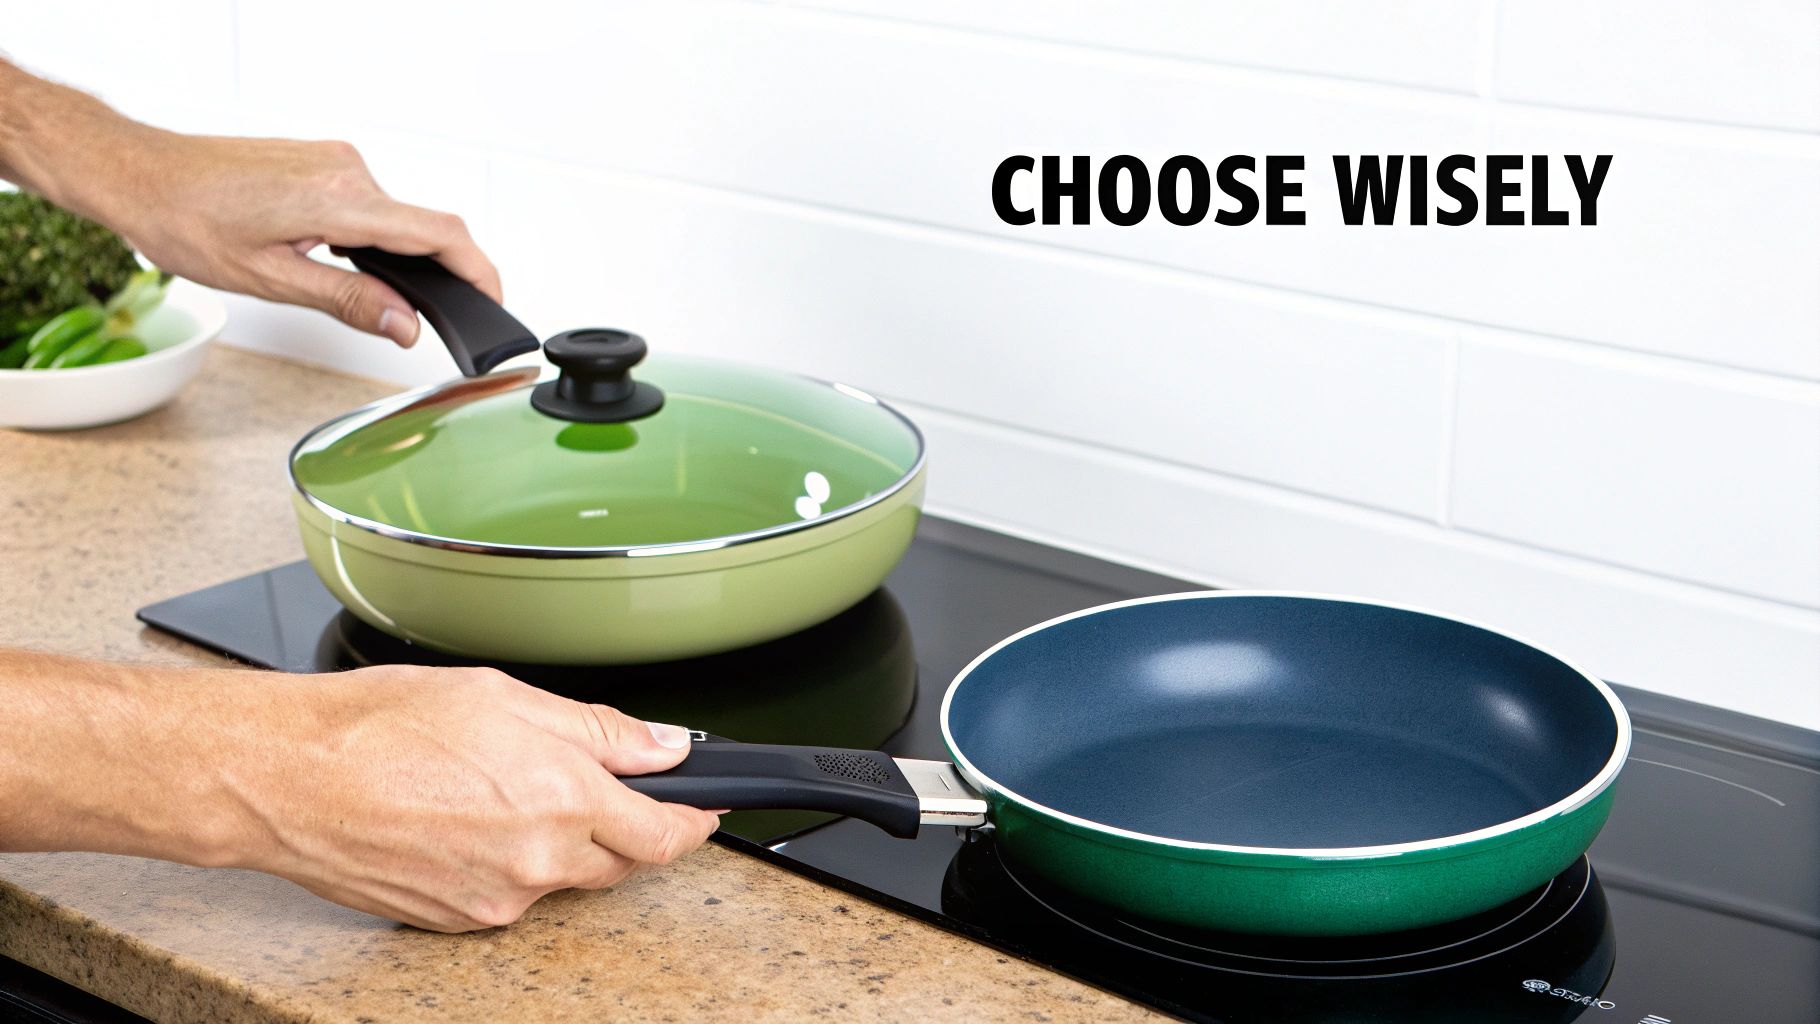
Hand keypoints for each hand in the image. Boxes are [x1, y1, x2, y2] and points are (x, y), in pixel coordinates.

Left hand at [0, 60, 497, 345]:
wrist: (139, 173)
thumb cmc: (186, 220)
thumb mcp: (271, 279)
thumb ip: (350, 301)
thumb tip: (405, 326)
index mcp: (340, 199)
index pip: (439, 233)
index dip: (480, 272)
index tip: (495, 302)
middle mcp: (346, 170)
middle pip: (425, 226)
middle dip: (441, 274)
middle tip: (438, 320)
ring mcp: (335, 161)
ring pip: (397, 217)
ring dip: (400, 258)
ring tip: (379, 298)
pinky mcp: (322, 162)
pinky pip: (372, 204)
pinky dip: (376, 238)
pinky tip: (347, 263)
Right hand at [225, 665, 721, 930]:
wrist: (288, 781)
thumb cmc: (380, 726)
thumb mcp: (507, 696)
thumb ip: (599, 729)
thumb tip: (664, 746)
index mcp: (563, 796)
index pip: (663, 832)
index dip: (693, 820)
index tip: (705, 808)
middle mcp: (538, 860)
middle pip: (620, 861)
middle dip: (627, 828)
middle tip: (600, 787)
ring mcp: (497, 898)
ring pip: (562, 879)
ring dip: (561, 844)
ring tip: (505, 790)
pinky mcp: (456, 918)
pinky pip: (509, 894)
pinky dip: (509, 862)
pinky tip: (468, 821)